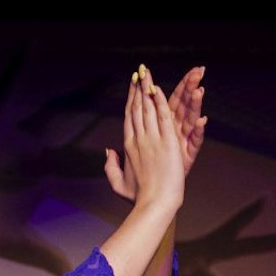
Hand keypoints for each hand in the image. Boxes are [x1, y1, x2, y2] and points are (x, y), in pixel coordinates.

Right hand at [104, 65, 205, 200]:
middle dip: (138, 88)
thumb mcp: (119, 183)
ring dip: (148, 88)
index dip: (130, 99)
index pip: (129, 117)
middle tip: (140, 71)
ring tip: (147, 72)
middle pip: (136, 108)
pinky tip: (159, 88)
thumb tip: (109, 151)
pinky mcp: (167, 142)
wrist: (155, 204)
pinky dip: (160, 101)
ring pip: (148, 108)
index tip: (132, 86)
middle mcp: (138, 139)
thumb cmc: (139, 198)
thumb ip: (111, 166)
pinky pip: (162, 116)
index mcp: (128, 146)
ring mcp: (152, 139)